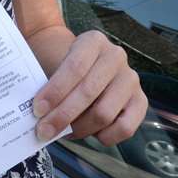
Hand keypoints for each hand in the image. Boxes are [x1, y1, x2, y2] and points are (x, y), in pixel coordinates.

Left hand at [31, 31, 145, 144]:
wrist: (81, 68)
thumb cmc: (62, 69)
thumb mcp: (53, 66)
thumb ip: (47, 87)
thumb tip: (40, 118)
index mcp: (93, 41)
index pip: (76, 67)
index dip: (55, 91)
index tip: (37, 109)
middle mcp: (116, 56)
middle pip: (89, 92)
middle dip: (63, 115)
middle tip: (44, 130)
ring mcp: (131, 79)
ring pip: (104, 113)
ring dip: (80, 128)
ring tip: (65, 132)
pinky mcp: (140, 101)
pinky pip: (125, 127)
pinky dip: (104, 137)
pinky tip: (90, 133)